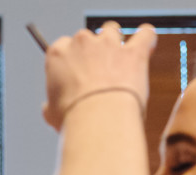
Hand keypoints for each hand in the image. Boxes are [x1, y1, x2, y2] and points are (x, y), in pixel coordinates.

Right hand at [41, 21, 156, 130]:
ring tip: (120, 64)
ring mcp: (109, 44)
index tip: (76, 75)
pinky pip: (145, 34)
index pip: (63, 47)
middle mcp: (82, 42)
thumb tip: (49, 109)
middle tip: (97, 76)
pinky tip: (145, 48)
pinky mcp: (134, 52)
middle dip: (93, 54)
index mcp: (58, 53)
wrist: (98, 121)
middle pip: (87, 38)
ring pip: (113, 31)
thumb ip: (52, 104)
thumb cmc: (73, 120)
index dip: (71, 62)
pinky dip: (146, 39)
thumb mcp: (52, 114)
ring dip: (116, 44)